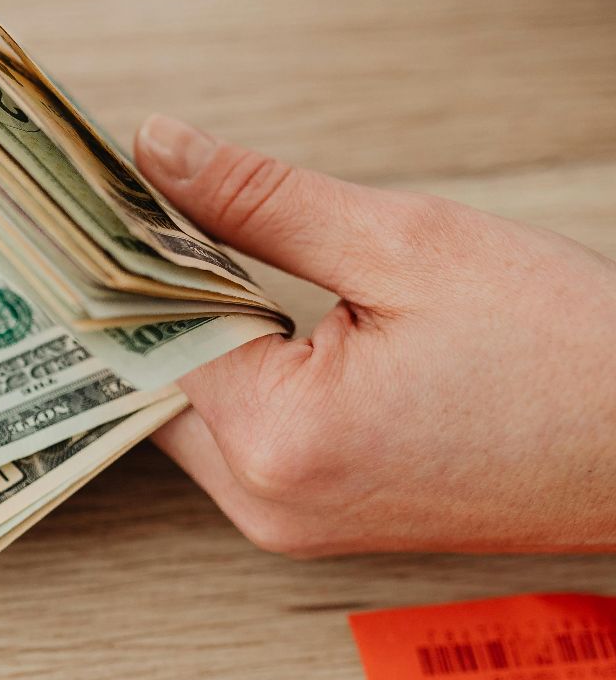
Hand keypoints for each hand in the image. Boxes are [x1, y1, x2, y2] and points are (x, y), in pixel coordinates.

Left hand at [134, 114, 615, 554]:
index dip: (132, 258)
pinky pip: (238, 443)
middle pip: (156, 385)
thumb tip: (159, 154)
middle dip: (158, 300)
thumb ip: (262, 201)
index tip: (114, 199)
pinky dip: (239, 381)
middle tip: (151, 215)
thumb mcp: (407, 244)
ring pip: (191, 415)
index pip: (151, 335)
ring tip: (213, 258)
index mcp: (278, 441)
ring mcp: (287, 524)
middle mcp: (265, 503)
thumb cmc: (565, 351)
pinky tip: (261, 321)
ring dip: (200, 340)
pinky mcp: (312, 523)